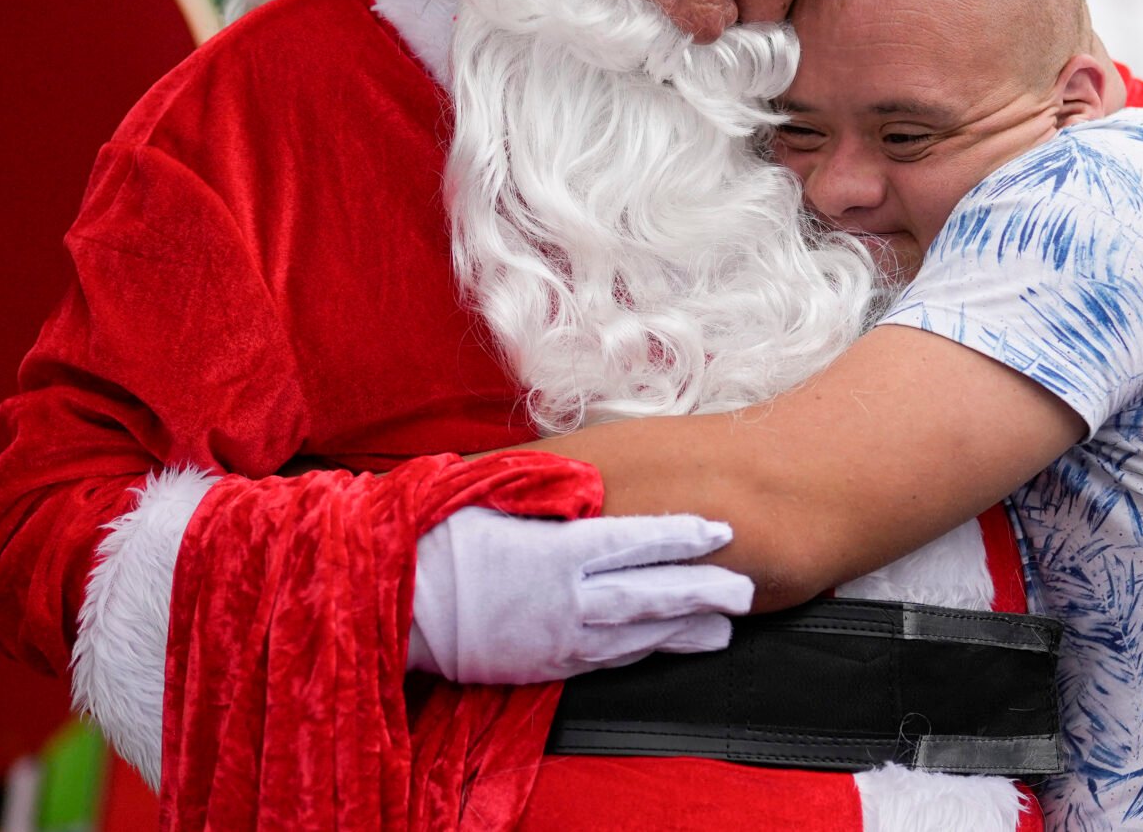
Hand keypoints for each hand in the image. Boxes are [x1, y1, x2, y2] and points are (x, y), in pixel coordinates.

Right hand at [408, 507, 753, 683]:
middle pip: (647, 595)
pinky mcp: (545, 665)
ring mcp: (557, 637)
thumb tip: (593, 477)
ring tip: (724, 626)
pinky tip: (667, 647)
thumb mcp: (494, 498)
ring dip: (683, 630)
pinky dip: (643, 653)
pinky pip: (605, 660)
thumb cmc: (440, 538)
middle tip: (746, 589)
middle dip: (701, 591)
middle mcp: (564, 598)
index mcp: (553, 550)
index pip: (632, 541)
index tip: (718, 531)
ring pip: (635, 635)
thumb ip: (549, 490)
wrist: (396, 604)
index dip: (680, 537)